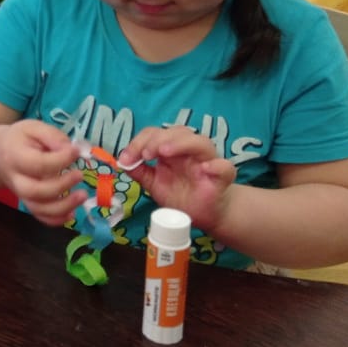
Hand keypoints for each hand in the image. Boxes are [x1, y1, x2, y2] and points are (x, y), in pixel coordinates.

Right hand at [0, 120, 88, 225]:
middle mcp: (16, 179)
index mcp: (15, 156)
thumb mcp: (33, 128)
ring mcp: (21, 194)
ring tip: (82, 195)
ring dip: (63, 206)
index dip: (60, 160)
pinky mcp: (28, 203)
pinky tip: (72, 213)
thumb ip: (52, 136)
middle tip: (79, 175)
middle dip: (60, 186)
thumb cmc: (20, 140)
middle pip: (35, 191)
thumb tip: (71, 149)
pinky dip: (56, 219)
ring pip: (38, 208)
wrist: (1, 155)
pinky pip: (40, 216)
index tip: (76, 151)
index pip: (38, 163)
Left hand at [119, 126, 236, 230]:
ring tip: (164, 152)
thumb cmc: (181, 195)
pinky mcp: (222, 178)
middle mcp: (190, 151)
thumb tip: (122, 161)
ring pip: (200, 142)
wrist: (204, 215)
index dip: (140, 141)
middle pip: (178, 132)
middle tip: (145, 154)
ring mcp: (208, 161)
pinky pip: (225, 167)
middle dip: (158, 139)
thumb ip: (140, 172)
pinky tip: (205, 168)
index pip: (156, 134)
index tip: (128, 157)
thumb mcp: (154, 184)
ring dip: (181, 143)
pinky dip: (216, 165)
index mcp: (172, 149)